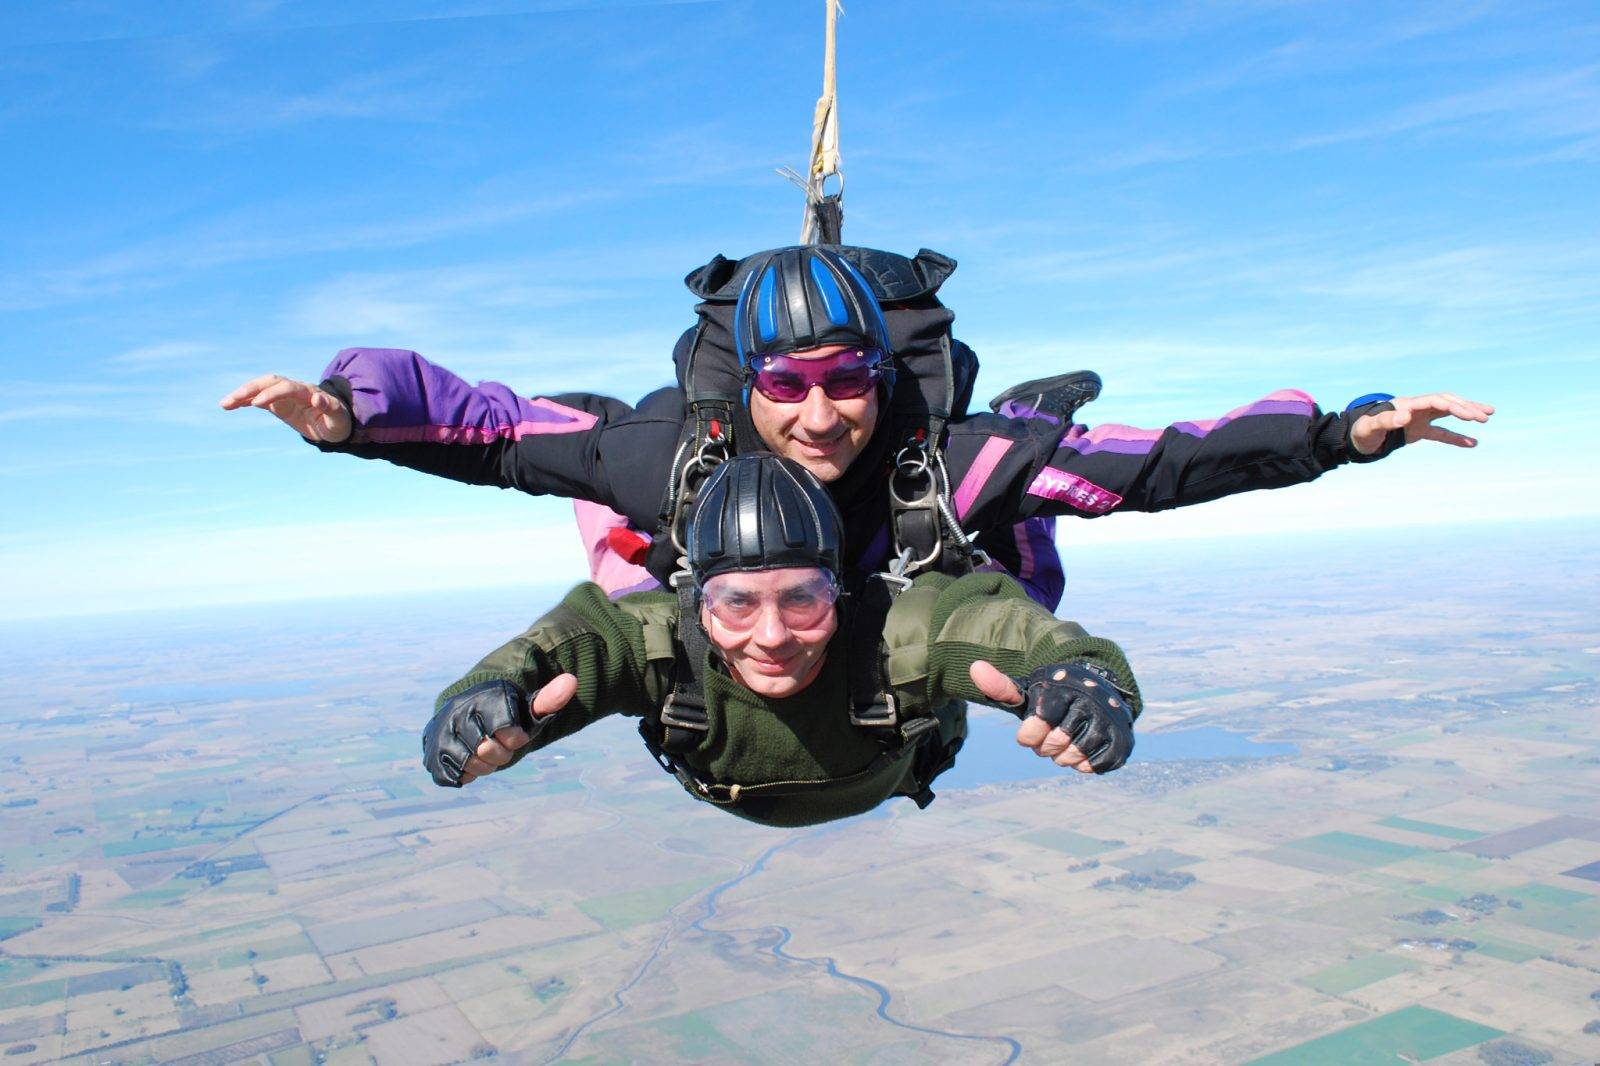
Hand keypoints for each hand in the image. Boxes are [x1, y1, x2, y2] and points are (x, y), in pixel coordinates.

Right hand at [220, 374, 352, 442]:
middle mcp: (293, 389)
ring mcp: (284, 395)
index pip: (287, 387)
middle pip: (269, 382)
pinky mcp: (278, 403)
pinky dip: (244, 401)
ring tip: (224, 404)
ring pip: (260, 389)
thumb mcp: (337, 418)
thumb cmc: (338, 421)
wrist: (335, 423)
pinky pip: (257, 399)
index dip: (272, 393)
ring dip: (242, 394)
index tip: (257, 403)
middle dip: (251, 389)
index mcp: (307, 391)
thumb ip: (329, 408)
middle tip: (233, 399)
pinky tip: (229, 406)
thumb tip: (318, 398)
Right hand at [422, 674, 576, 787]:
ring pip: (467, 764)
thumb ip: (549, 698)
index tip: (516, 735)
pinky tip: (470, 764)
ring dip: (483, 766)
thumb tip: (572, 681)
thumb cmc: (504, 713)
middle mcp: (458, 712)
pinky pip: (451, 775)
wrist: (465, 713)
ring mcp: (441, 733)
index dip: (515, 737)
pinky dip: (465, 775)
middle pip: (486, 749)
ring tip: (486, 756)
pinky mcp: (432, 753)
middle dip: (500, 754)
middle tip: (502, 748)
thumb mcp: (527, 706)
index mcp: (484, 697)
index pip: (505, 727)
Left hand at [971, 660, 1133, 773]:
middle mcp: (1088, 701)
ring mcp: (1108, 720)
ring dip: (1063, 757)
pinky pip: (1096, 766)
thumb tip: (974, 668)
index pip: (1035, 727)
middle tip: (1049, 738)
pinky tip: (1082, 751)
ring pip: (1075, 756)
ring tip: (1065, 744)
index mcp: (1061, 687)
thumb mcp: (1028, 690)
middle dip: (1045, 747)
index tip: (1031, 731)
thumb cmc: (1054, 695)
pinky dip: (1084, 765)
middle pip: (1055, 743)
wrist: (1096, 692)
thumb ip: (1001, 686)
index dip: (1029, 736)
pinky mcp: (1122, 740)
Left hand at [1351, 393, 1492, 454]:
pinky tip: (1472, 443)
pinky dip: (1456, 437)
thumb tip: (1406, 416)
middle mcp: (1416, 408)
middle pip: (1446, 403)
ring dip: (1466, 413)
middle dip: (1466, 407)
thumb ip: (1386, 420)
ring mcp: (1419, 419)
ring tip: (1488, 416)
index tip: (1469, 415)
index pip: (1435, 401)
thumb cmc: (1361, 432)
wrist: (1355, 438)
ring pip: (1448, 413)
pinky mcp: (1418, 431)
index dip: (1453, 406)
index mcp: (1406, 405)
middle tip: (1485, 415)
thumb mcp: (1370, 427)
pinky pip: (1441, 433)